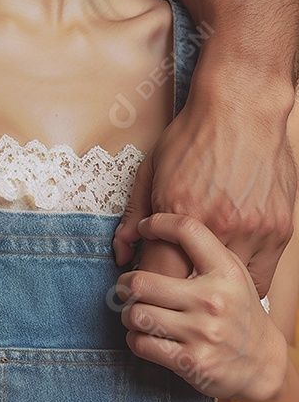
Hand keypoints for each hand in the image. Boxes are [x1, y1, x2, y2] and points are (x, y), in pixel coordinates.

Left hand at [113, 70, 295, 295]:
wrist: (241, 108)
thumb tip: (122, 252)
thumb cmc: (192, 136)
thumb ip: (135, 214)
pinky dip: (243, 281)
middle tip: (170, 291)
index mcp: (182, 212)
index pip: (159, 270)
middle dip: (179, 293)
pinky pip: (261, 275)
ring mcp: (255, 230)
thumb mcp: (152, 169)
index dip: (150, 283)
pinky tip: (229, 280)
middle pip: (195, 283)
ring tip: (200, 289)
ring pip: (232, 286)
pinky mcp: (279, 230)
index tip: (144, 287)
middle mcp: (220, 226)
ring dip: (214, 290)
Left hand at [118, 214, 286, 401]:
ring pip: (136, 314)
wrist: (264, 363)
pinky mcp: (192, 362)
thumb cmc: (237, 309)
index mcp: (225, 272)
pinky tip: (145, 335)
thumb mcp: (230, 271)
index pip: (187, 229)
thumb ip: (200, 247)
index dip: (157, 222)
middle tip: (126, 288)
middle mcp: (213, 301)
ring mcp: (202, 333)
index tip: (145, 228)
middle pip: (141, 282)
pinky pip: (141, 343)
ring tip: (136, 313)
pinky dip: (135, 339)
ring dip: (128, 315)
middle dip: (124, 286)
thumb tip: (149, 224)